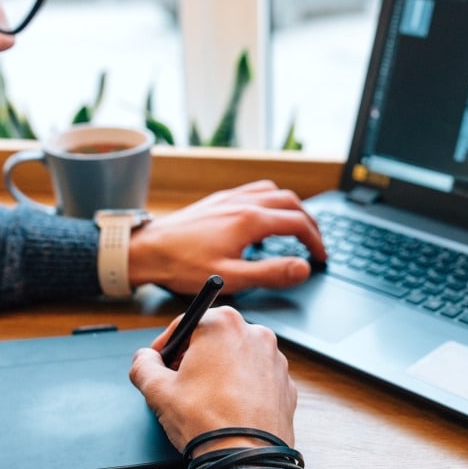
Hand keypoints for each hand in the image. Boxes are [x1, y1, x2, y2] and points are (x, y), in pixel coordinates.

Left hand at [127, 180, 325, 293]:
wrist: (146, 249)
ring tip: (296, 228)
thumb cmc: (182, 265)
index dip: (315, 241)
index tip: (321, 258)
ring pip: (274, 191)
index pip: (298, 224)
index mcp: (250, 220)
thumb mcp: (232, 277)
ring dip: (291, 208)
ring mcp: (230, 198)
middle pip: (291, 203)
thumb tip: (303, 268)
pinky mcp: (219, 200)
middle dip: (309, 222)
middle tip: (316, 243)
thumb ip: (271, 273)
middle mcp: (243, 202)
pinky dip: (271, 202)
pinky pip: (255, 191)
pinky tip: (263, 220)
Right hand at [129, 306, 296, 454]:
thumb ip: (144, 366)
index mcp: (223, 325)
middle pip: (215, 337)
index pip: (187, 323)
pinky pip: (257, 377)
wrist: (245, 458)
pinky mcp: (285, 382)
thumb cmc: (205, 420)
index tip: (159, 361)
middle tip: (179, 381)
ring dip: (220, 371)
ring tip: (205, 398)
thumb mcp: (158, 391)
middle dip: (194, 356)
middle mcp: (255, 334)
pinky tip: (229, 407)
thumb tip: (143, 359)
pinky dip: (243, 386)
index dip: (168, 344)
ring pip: (238, 357)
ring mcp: (274, 358)